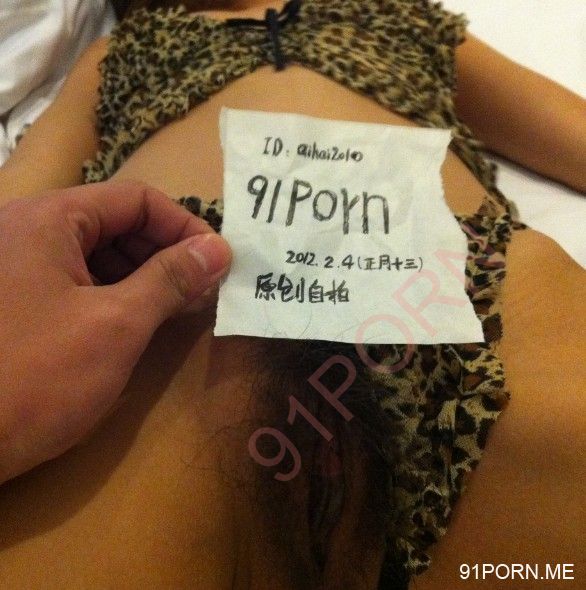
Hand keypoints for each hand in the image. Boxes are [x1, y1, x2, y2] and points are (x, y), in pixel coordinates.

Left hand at [0, 181, 230, 483]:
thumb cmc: (34, 378)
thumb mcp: (116, 325)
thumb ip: (170, 280)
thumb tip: (218, 249)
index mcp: (49, 220)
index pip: (136, 200)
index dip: (185, 226)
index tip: (217, 262)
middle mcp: (29, 231)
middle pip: (117, 223)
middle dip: (166, 253)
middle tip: (202, 290)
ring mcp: (19, 267)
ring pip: (100, 254)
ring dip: (145, 276)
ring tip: (178, 308)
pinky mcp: (19, 301)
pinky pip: (80, 281)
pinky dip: (117, 294)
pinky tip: (139, 321)